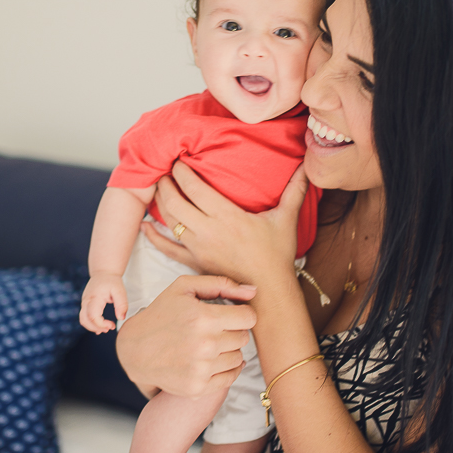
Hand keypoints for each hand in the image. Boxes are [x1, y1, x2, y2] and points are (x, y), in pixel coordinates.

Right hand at [80, 272, 126, 333]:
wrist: (103, 272)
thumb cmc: (112, 281)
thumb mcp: (120, 291)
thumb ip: (122, 304)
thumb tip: (121, 318)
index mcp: (95, 297)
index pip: (93, 316)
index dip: (101, 324)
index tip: (112, 325)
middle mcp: (86, 301)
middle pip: (85, 320)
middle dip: (96, 328)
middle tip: (110, 328)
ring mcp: (84, 302)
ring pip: (83, 320)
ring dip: (93, 327)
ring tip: (105, 329)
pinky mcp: (85, 304)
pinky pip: (84, 317)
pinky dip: (91, 324)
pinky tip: (100, 327)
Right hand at [116, 274, 257, 398]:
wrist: (135, 349)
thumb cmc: (161, 313)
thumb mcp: (184, 288)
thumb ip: (221, 284)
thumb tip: (253, 290)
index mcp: (203, 318)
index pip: (248, 318)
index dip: (241, 313)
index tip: (231, 314)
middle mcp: (205, 346)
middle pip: (243, 338)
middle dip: (233, 330)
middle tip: (214, 328)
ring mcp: (201, 369)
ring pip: (238, 357)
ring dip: (228, 349)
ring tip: (209, 343)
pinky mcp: (198, 388)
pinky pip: (230, 377)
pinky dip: (226, 368)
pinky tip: (212, 359)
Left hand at [150, 161, 308, 284]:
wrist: (267, 292)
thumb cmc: (276, 255)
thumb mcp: (286, 220)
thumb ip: (295, 190)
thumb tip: (308, 167)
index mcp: (227, 217)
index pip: (194, 188)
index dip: (182, 171)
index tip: (178, 160)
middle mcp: (208, 231)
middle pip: (175, 202)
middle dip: (165, 183)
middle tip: (163, 171)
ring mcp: (198, 248)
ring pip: (168, 222)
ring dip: (159, 203)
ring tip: (157, 188)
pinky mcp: (193, 262)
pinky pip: (166, 248)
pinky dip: (152, 236)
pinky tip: (144, 226)